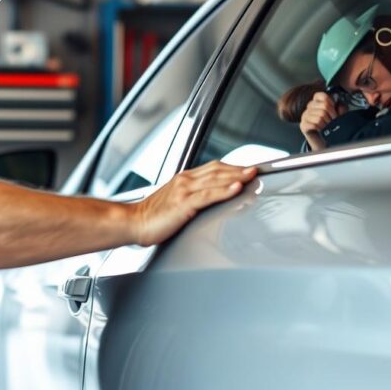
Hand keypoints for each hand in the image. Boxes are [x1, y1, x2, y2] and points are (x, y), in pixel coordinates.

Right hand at [130, 162, 256, 245]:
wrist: (132, 222)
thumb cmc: (151, 216)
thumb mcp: (174, 201)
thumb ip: (191, 197)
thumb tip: (208, 199)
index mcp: (184, 179)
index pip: (214, 168)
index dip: (233, 167)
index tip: (249, 168)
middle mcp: (185, 181)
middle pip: (218, 170)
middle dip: (239, 169)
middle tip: (257, 169)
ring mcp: (184, 191)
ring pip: (215, 179)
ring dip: (236, 176)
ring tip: (252, 175)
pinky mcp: (183, 204)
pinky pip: (207, 195)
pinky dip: (223, 191)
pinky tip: (235, 189)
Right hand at [299, 92, 346, 135]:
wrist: (323, 140)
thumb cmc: (330, 126)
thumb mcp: (339, 115)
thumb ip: (341, 108)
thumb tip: (339, 105)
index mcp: (317, 102)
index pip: (322, 96)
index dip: (331, 102)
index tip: (334, 110)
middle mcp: (310, 107)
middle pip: (324, 106)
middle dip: (332, 116)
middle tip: (333, 121)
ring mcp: (305, 115)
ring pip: (320, 116)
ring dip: (327, 124)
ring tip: (327, 127)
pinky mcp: (303, 125)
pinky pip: (314, 124)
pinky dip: (321, 128)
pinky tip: (321, 130)